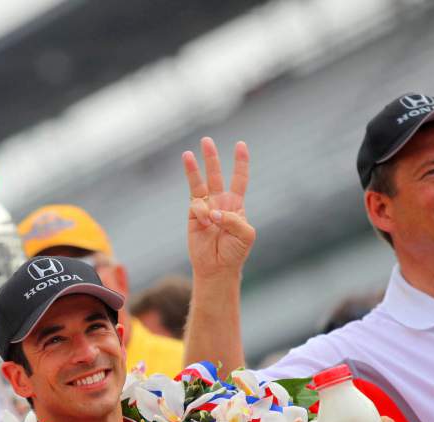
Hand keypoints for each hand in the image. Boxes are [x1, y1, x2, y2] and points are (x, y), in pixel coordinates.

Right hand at [181, 138, 254, 280]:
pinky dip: (202, 211)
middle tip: (206, 141)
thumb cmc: (235, 252)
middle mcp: (219, 203)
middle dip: (211, 158)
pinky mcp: (193, 216)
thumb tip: (213, 211)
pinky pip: (197, 205)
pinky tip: (206, 221)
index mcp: (236, 205)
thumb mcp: (246, 234)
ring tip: (187, 153)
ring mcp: (205, 208)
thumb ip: (234, 219)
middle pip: (216, 175)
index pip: (239, 179)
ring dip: (194, 169)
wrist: (218, 268)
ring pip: (199, 184)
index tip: (240, 145)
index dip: (240, 162)